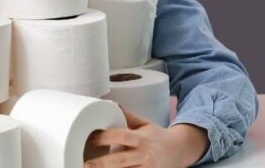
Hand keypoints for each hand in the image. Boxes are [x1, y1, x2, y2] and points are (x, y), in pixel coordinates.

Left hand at [84, 107, 209, 167]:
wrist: (179, 150)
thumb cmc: (156, 136)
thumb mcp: (144, 124)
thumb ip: (127, 116)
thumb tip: (111, 103)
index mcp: (141, 138)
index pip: (122, 136)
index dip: (106, 137)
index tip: (92, 138)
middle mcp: (144, 155)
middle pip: (121, 160)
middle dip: (102, 163)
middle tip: (86, 164)